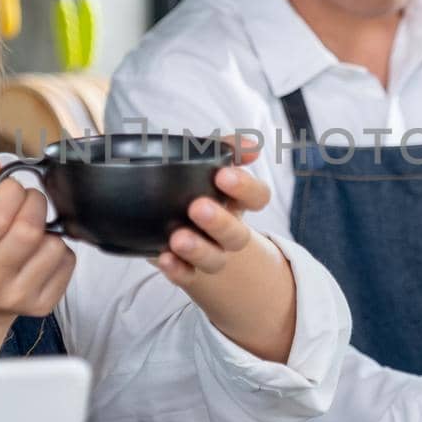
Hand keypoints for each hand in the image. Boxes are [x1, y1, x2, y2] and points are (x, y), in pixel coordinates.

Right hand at [0, 158, 75, 321]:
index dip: (11, 191)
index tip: (10, 188)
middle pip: (29, 231)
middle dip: (35, 202)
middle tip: (27, 201)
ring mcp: (17, 296)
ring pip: (53, 246)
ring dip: (48, 228)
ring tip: (30, 229)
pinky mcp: (41, 305)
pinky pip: (67, 263)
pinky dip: (59, 248)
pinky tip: (39, 250)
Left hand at [153, 135, 270, 287]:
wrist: (169, 226)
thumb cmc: (193, 186)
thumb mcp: (206, 162)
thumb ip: (227, 147)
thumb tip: (254, 146)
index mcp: (236, 202)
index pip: (258, 197)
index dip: (246, 188)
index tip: (222, 175)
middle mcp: (227, 231)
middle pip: (237, 235)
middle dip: (220, 222)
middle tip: (197, 207)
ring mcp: (208, 252)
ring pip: (214, 259)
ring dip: (198, 249)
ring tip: (178, 238)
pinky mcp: (185, 269)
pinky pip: (185, 275)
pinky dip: (177, 269)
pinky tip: (164, 258)